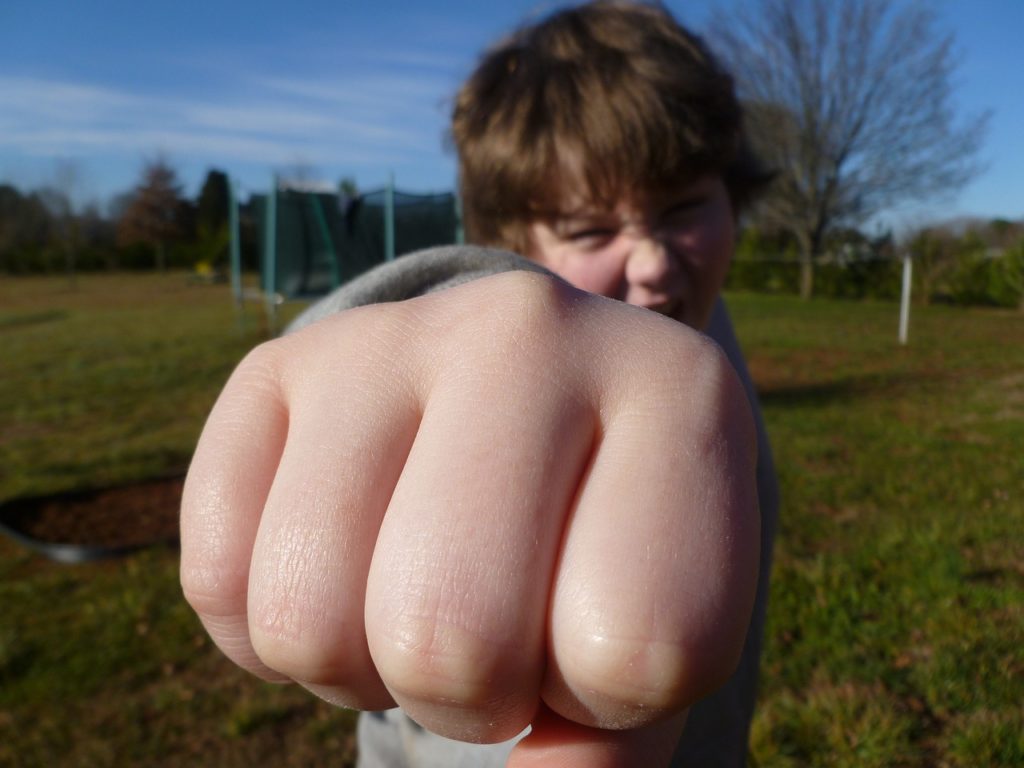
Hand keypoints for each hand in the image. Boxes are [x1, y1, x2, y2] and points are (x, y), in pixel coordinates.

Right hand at [180, 270, 759, 766]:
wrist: (536, 396)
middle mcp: (529, 331)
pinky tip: (343, 570)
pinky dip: (267, 634)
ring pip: (308, 617)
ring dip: (363, 668)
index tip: (598, 631)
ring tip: (418, 599)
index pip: (636, 645)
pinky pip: (218, 577)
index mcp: (675, 392)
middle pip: (450, 635)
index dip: (607, 694)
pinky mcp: (279, 364)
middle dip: (469, 694)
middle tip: (497, 636)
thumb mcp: (663, 624)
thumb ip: (617, 732)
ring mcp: (391, 335)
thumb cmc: (607, 531)